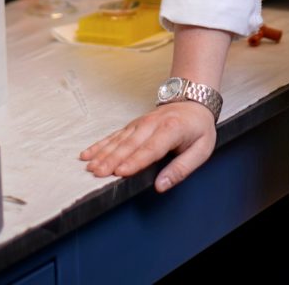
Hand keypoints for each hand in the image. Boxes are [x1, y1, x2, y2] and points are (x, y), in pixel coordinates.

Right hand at [80, 101, 216, 192]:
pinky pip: (115, 135)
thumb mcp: (202, 149)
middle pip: (131, 143)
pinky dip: (100, 144)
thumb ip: (182, 168)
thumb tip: (161, 185)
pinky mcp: (133, 125)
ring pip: (119, 139)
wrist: (194, 102)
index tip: (121, 172)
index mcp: (172, 129)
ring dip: (103, 153)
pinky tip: (87, 154)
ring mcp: (141, 123)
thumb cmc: (198, 129)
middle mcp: (153, 124)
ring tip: (89, 167)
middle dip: (113, 159)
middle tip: (97, 173)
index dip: (136, 160)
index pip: (152, 148)